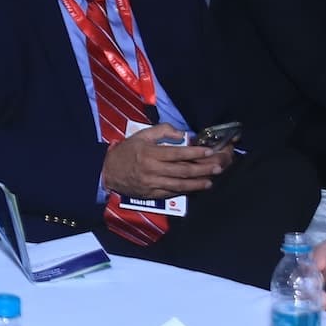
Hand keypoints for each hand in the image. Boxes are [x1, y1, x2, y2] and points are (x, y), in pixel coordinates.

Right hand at [101, 127, 228, 200]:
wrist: (108, 172)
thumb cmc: (126, 151)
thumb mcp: (141, 135)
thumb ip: (162, 131)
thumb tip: (182, 134)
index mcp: (150, 153)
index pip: (178, 153)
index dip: (196, 153)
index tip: (209, 151)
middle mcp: (153, 170)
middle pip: (182, 171)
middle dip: (202, 169)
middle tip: (217, 168)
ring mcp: (152, 184)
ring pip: (179, 185)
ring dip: (197, 184)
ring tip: (210, 181)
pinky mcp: (151, 194)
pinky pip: (171, 193)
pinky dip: (184, 191)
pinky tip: (194, 188)